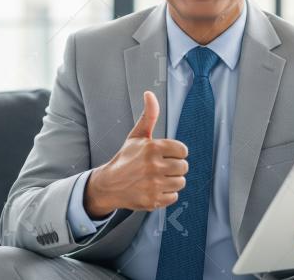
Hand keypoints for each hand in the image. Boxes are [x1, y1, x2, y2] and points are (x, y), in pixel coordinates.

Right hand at [84, 91, 188, 216]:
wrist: (109, 184)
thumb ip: (149, 116)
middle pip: (184, 167)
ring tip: (158, 178)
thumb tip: (149, 94)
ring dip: (172, 181)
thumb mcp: (137, 136)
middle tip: (161, 167)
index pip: (183, 150)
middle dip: (175, 167)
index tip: (166, 155)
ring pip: (180, 182)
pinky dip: (166, 195)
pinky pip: (173, 197)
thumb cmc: (126, 158)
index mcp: (152, 148)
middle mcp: (153, 166)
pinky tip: (154, 189)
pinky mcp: (153, 201)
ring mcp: (153, 185)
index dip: (176, 153)